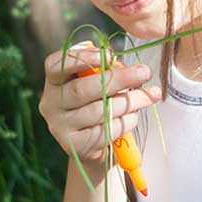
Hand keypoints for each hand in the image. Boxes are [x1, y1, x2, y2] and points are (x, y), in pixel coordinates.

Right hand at [38, 41, 161, 161]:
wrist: (93, 144)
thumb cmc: (96, 102)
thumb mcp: (96, 81)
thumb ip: (102, 67)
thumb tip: (116, 62)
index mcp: (53, 81)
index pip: (56, 65)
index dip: (81, 58)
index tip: (109, 55)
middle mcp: (50, 104)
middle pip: (82, 89)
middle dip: (118, 79)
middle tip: (144, 72)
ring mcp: (60, 127)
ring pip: (98, 111)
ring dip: (129, 101)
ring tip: (150, 95)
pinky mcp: (75, 146)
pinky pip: (105, 131)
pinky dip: (125, 121)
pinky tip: (134, 115)